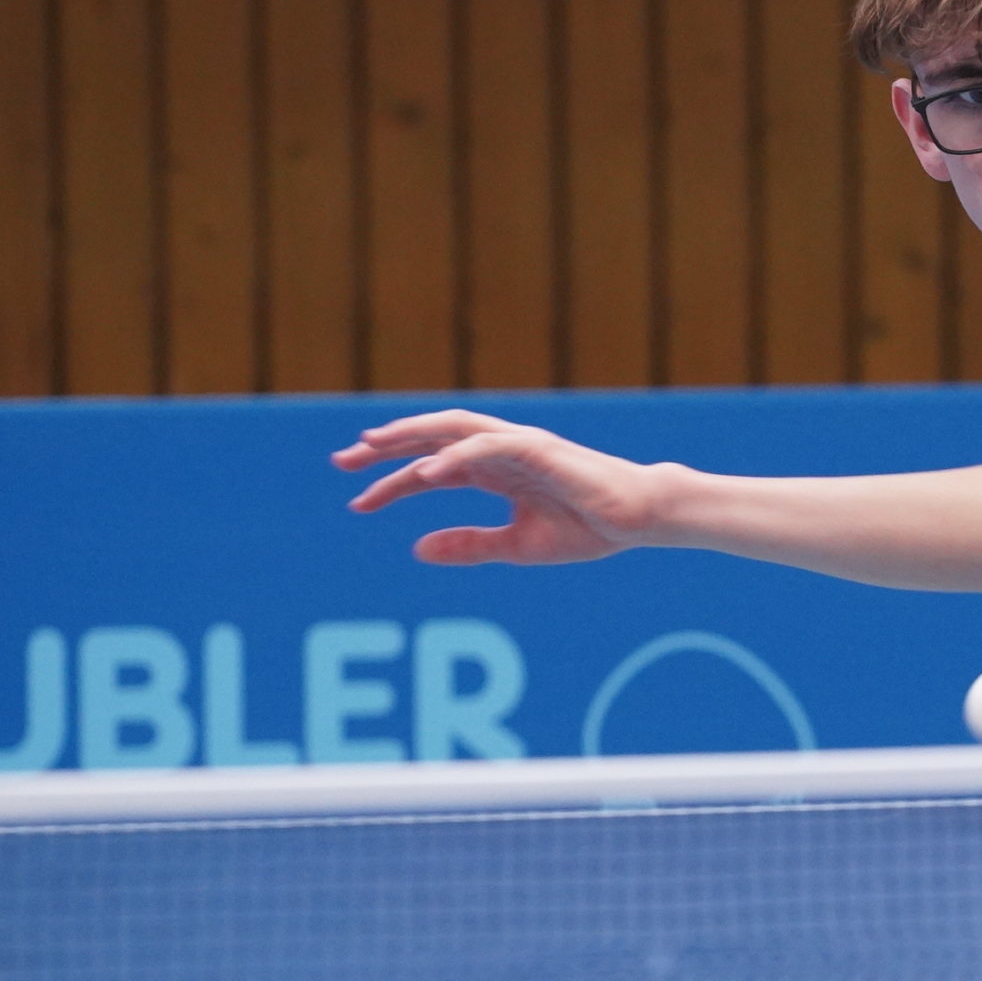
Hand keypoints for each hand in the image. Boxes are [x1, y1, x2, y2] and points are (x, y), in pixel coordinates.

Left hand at [333, 410, 665, 565]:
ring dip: (409, 435)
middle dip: (384, 447)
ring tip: (371, 446)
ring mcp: (517, 445)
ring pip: (451, 430)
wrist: (639, 519)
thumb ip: (469, 544)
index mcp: (494, 472)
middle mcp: (499, 451)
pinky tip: (424, 473)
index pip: (429, 469)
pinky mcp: (537, 448)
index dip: (390, 483)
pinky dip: (453, 456)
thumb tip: (417, 550)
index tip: (356, 501)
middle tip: (342, 461)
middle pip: (429, 439)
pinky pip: (486, 447)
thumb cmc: (588, 528)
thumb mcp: (516, 546)